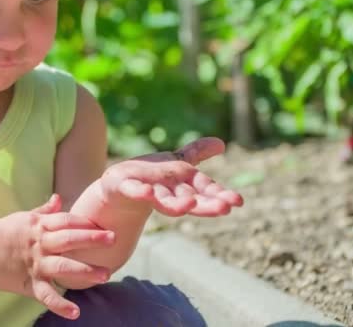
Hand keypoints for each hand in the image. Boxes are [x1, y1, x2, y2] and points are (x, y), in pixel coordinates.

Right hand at [0, 194, 114, 319]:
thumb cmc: (4, 232)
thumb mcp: (24, 217)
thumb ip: (44, 211)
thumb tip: (59, 198)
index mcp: (40, 226)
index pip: (66, 220)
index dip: (85, 222)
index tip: (104, 223)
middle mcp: (40, 243)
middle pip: (69, 239)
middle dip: (91, 239)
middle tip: (113, 239)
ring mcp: (36, 263)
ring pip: (63, 266)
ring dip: (84, 271)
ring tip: (105, 275)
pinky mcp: (29, 282)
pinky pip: (46, 294)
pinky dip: (60, 304)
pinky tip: (75, 312)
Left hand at [102, 137, 242, 216]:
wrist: (115, 186)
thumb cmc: (149, 177)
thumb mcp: (174, 162)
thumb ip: (196, 154)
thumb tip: (220, 143)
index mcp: (181, 185)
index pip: (204, 189)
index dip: (220, 195)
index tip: (237, 202)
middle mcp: (167, 192)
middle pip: (190, 198)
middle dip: (207, 205)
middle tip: (224, 209)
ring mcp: (147, 190)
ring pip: (165, 200)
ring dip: (177, 205)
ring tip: (189, 206)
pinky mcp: (125, 187)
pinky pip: (135, 190)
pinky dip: (141, 193)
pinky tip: (148, 193)